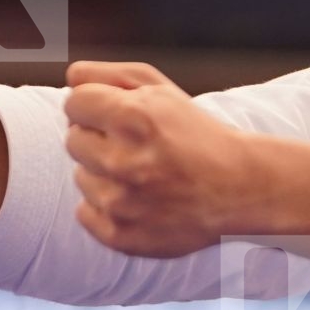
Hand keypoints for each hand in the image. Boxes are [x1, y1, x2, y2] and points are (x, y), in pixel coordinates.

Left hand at [62, 61, 269, 257]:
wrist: (238, 188)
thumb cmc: (197, 134)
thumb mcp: (161, 89)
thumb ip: (109, 75)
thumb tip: (70, 77)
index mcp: (134, 117)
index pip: (74, 102)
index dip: (94, 106)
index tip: (115, 115)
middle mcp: (123, 160)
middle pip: (72, 139)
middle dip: (98, 138)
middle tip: (133, 145)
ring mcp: (120, 202)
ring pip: (80, 177)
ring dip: (104, 173)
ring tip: (141, 173)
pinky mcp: (120, 235)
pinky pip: (84, 212)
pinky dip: (106, 206)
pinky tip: (137, 198)